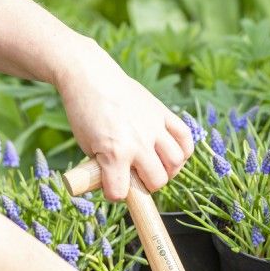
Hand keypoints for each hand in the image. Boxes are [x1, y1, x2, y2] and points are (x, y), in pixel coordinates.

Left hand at [57, 38, 193, 200]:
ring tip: (159, 168)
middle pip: (156, 180)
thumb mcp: (86, 146)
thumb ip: (106, 166)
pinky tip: (176, 154)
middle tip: (139, 178)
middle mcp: (138, 142)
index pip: (121, 192)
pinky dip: (184, 150)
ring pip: (176, 161)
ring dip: (168, 171)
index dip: (115, 194)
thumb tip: (124, 182)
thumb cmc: (84, 113)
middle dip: (147, 186)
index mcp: (114, 152)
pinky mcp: (162, 113)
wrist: (90, 77)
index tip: (112, 186)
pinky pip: (185, 137)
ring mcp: (153, 127)